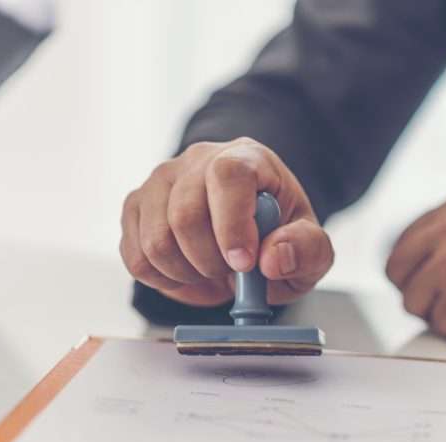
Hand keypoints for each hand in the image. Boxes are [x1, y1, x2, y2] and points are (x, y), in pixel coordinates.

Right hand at [120, 137, 333, 305]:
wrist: (246, 235)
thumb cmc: (278, 235)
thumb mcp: (311, 247)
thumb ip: (306, 250)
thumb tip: (273, 258)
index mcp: (246, 157)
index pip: (227, 174)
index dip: (232, 224)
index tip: (244, 263)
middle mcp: (197, 160)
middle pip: (185, 213)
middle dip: (211, 261)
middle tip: (233, 273)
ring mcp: (160, 182)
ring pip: (156, 240)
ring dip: (187, 274)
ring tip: (212, 272)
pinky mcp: (135, 208)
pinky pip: (136, 258)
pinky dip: (163, 280)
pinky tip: (188, 273)